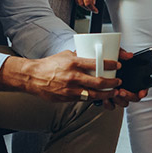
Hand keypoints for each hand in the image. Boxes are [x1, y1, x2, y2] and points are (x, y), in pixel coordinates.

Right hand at [0, 50, 121, 101]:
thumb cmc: (49, 65)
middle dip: (112, 83)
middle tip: (118, 81)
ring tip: (113, 92)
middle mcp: (73, 77)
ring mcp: (70, 90)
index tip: (117, 65)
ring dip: (106, 94)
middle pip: (98, 82)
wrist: (33, 77)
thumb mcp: (66, 55)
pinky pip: (84, 99)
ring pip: (93, 94)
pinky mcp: (67, 98)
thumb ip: (80, 56)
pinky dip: (93, 98)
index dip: (110, 65)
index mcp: (73, 63)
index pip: (96, 63)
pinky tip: (100, 96)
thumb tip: (92, 53)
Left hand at [91, 49, 146, 108]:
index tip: (141, 92)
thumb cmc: (108, 60)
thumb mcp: (114, 54)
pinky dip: (109, 104)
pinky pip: (112, 105)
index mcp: (132, 78)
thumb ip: (121, 53)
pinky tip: (105, 98)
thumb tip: (129, 55)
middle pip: (134, 97)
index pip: (143, 88)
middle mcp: (127, 87)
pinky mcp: (109, 98)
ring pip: (123, 103)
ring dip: (119, 100)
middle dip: (129, 96)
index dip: (144, 91)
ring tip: (113, 94)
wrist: (95, 64)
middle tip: (121, 91)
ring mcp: (119, 93)